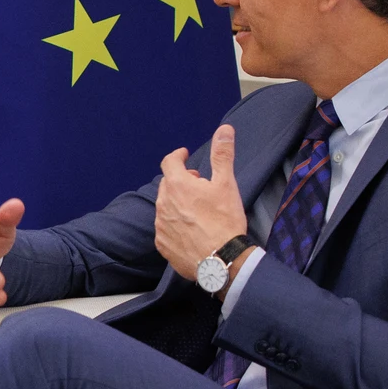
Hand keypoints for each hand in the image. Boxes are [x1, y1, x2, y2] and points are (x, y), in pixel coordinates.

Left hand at [155, 124, 249, 279]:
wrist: (221, 260)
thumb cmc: (225, 220)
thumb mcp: (227, 184)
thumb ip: (222, 155)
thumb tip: (224, 128)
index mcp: (177, 186)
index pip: (169, 162)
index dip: (177, 156)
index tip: (184, 155)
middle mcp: (163, 204)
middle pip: (167, 184)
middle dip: (181, 180)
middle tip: (199, 185)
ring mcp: (160, 225)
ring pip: (165, 206)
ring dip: (177, 203)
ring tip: (197, 209)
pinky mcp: (162, 244)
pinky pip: (165, 228)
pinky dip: (175, 224)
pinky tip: (191, 229)